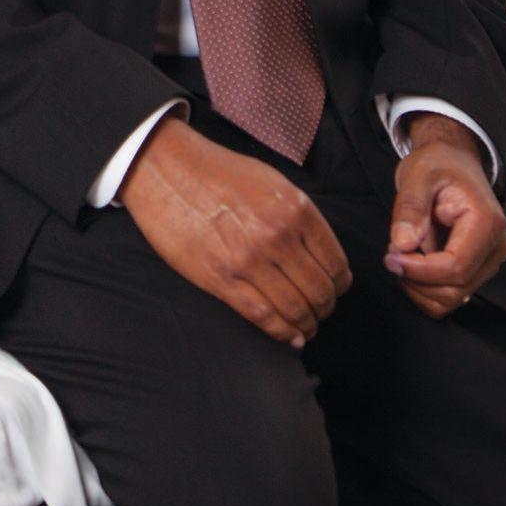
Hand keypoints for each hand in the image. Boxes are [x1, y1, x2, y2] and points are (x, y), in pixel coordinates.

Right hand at [121, 117, 351, 347]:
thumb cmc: (217, 171)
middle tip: (322, 310)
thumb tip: (320, 253)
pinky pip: (262, 316)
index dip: (340, 284)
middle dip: (326, 307)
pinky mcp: (220, 279)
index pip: (335, 263)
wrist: (165, 168)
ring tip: (307, 326)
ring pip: (295, 309)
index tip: (336, 289)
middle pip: (319, 291)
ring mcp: (248, 260)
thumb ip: (299, 216)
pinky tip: (290, 336)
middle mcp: (276, 236)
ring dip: (307, 324)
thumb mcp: (271, 182)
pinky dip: (282, 333)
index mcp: (294, 209)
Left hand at [385, 113, 505, 318]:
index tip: (390, 257)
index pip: (455, 266)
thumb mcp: (417, 175)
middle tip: (392, 254)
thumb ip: (410, 208)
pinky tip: (413, 263)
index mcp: (486, 222)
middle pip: (456, 289)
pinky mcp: (479, 267)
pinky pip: (452, 294)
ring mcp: (490, 260)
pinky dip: (427, 288)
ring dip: (420, 286)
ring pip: (454, 297)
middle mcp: (497, 246)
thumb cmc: (438, 165)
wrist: (453, 161)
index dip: (419, 270)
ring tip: (403, 254)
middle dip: (416, 279)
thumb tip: (403, 244)